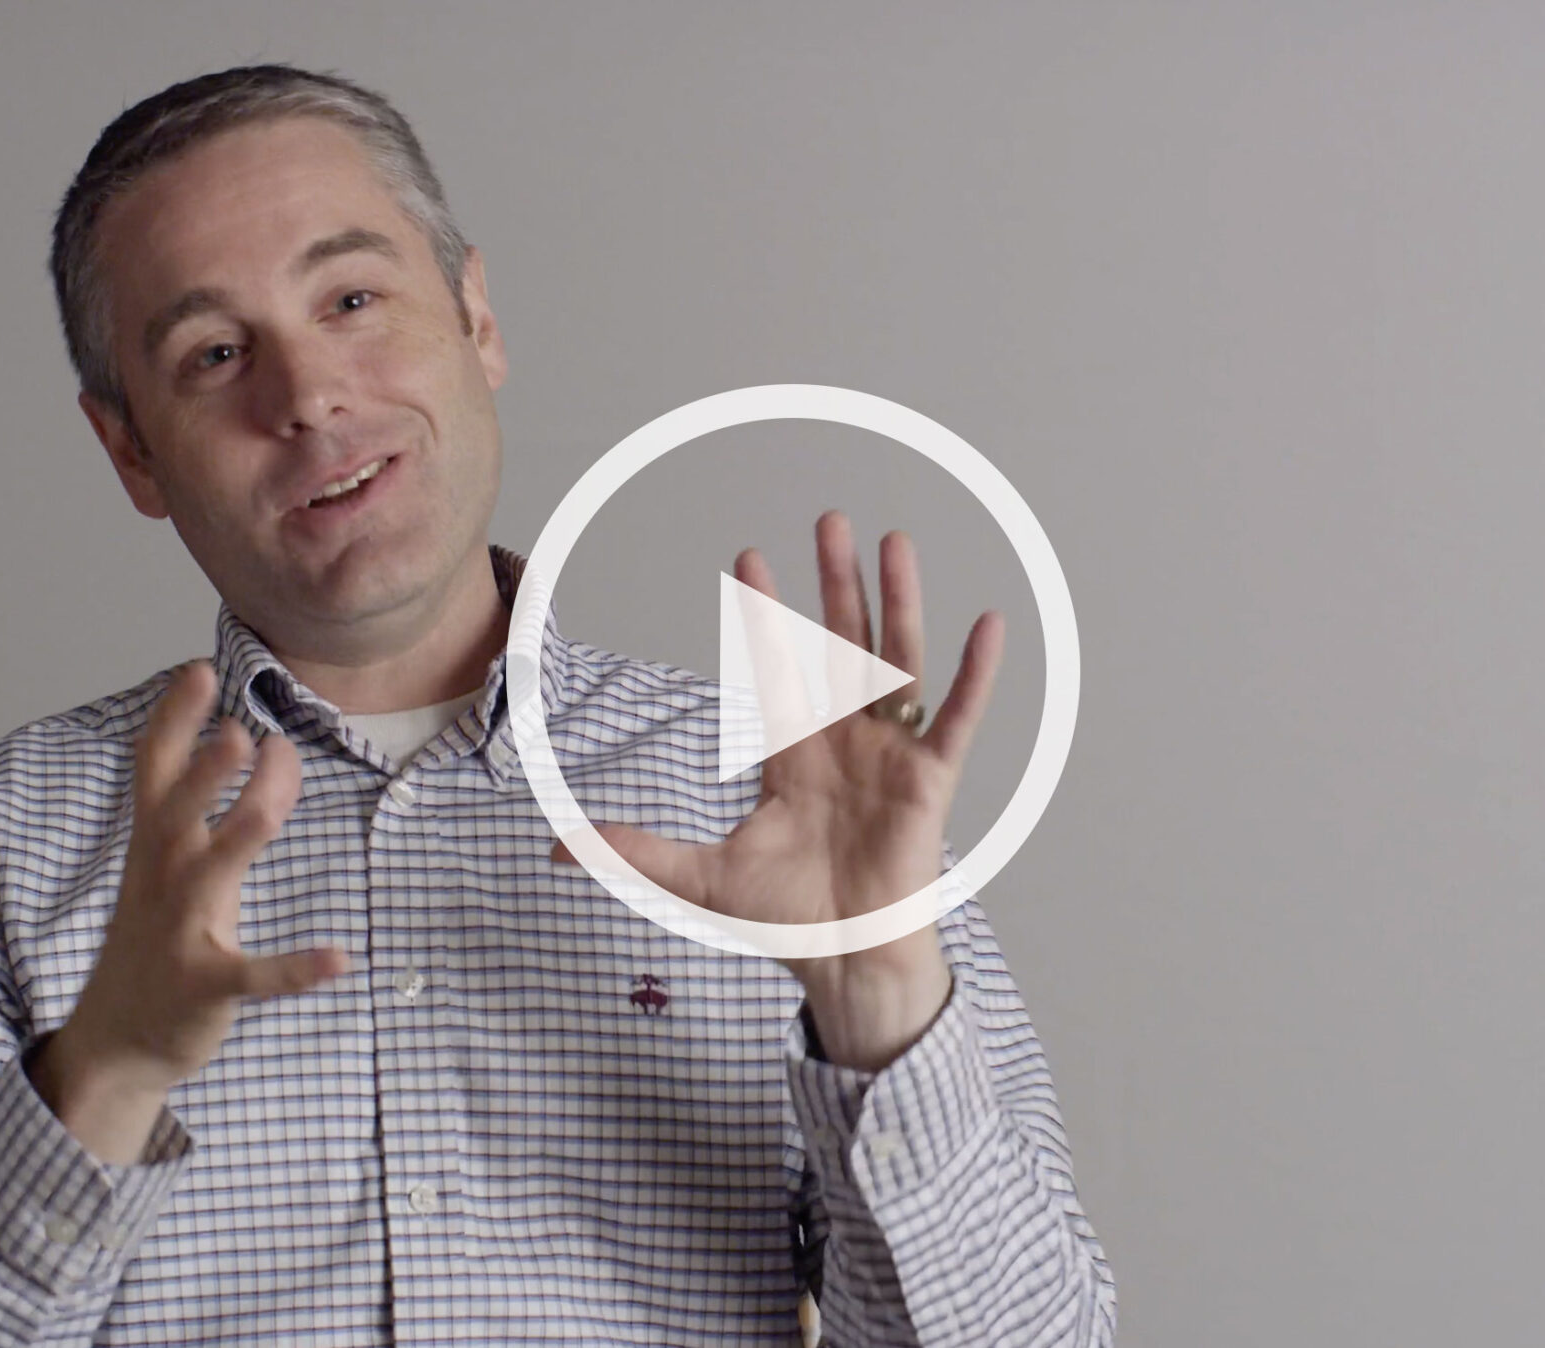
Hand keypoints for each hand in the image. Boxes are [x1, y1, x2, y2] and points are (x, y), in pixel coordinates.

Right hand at [28, 659, 347, 1160]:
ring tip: (271, 810)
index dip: (174, 721)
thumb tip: (276, 748)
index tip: (198, 669)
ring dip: (236, 841)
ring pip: (207, 879)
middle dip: (202, 775)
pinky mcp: (205, 987)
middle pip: (174, 815)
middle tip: (236, 733)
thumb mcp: (193, 865)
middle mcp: (162, 880)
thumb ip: (234, 805)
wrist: (117, 1039)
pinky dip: (294, 969)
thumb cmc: (160, 931)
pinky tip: (339, 958)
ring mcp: (179, 933)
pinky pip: (253, 976)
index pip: (155, 771)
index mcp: (155, 846)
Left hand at [555, 510, 1005, 1069]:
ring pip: (897, 661)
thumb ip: (635, 854)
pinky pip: (958, 718)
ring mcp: (890, 755)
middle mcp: (845, 741)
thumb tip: (555, 849)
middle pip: (841, 643)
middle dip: (834, 583)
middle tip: (829, 519)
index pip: (778, 666)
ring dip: (898, 601)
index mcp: (795, 754)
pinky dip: (976, 674)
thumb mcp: (700, 878)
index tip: (749, 555)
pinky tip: (989, 624)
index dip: (764, 614)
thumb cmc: (788, 920)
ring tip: (895, 542)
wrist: (844, 962)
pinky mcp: (929, 780)